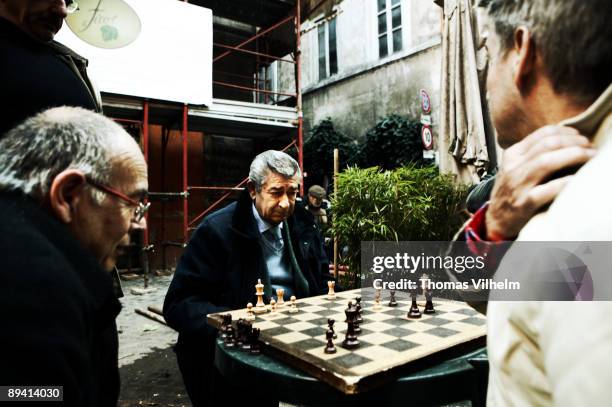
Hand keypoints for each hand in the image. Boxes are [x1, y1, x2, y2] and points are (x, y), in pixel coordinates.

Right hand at [486, 125, 595, 239]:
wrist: (496, 219)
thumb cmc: (513, 192)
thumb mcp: (517, 167)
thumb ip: (535, 154)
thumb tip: (569, 142)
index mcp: (513, 154)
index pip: (543, 133)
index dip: (567, 132)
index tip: (582, 138)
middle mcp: (513, 166)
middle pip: (548, 144)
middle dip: (575, 143)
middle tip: (591, 148)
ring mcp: (517, 185)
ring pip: (546, 162)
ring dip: (574, 156)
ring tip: (590, 158)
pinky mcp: (523, 203)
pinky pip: (547, 189)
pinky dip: (565, 182)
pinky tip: (578, 179)